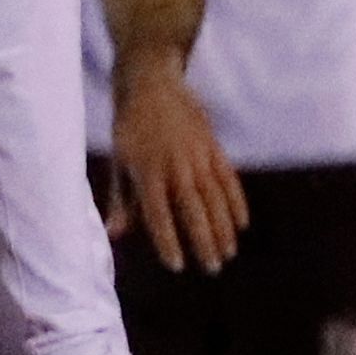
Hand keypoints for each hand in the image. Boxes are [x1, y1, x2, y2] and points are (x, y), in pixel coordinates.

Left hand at [107, 63, 246, 273]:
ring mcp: (198, 157)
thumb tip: (113, 235)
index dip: (168, 241)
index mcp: (147, 172)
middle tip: (212, 268)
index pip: (158, 215)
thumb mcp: (119, 163)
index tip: (176, 265)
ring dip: (224, 228)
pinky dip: (237, 202)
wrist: (153, 86)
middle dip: (204, 241)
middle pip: (193, 211)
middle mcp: (175, 167)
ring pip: (215, 199)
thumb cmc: (129, 129)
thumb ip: (120, 201)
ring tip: (228, 253)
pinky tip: (241, 224)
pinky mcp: (213, 148)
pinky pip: (229, 179)